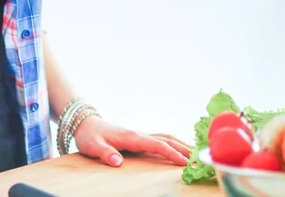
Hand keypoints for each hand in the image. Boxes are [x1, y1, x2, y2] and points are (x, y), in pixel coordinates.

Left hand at [72, 115, 190, 167]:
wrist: (85, 124)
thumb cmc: (90, 136)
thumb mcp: (94, 146)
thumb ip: (106, 154)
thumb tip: (118, 162)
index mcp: (131, 137)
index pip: (156, 144)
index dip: (170, 153)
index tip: (184, 162)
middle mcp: (138, 134)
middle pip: (165, 139)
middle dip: (182, 148)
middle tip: (200, 160)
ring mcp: (138, 134)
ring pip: (164, 137)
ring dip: (180, 143)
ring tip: (196, 153)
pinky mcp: (137, 137)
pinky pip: (159, 138)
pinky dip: (172, 142)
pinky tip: (178, 147)